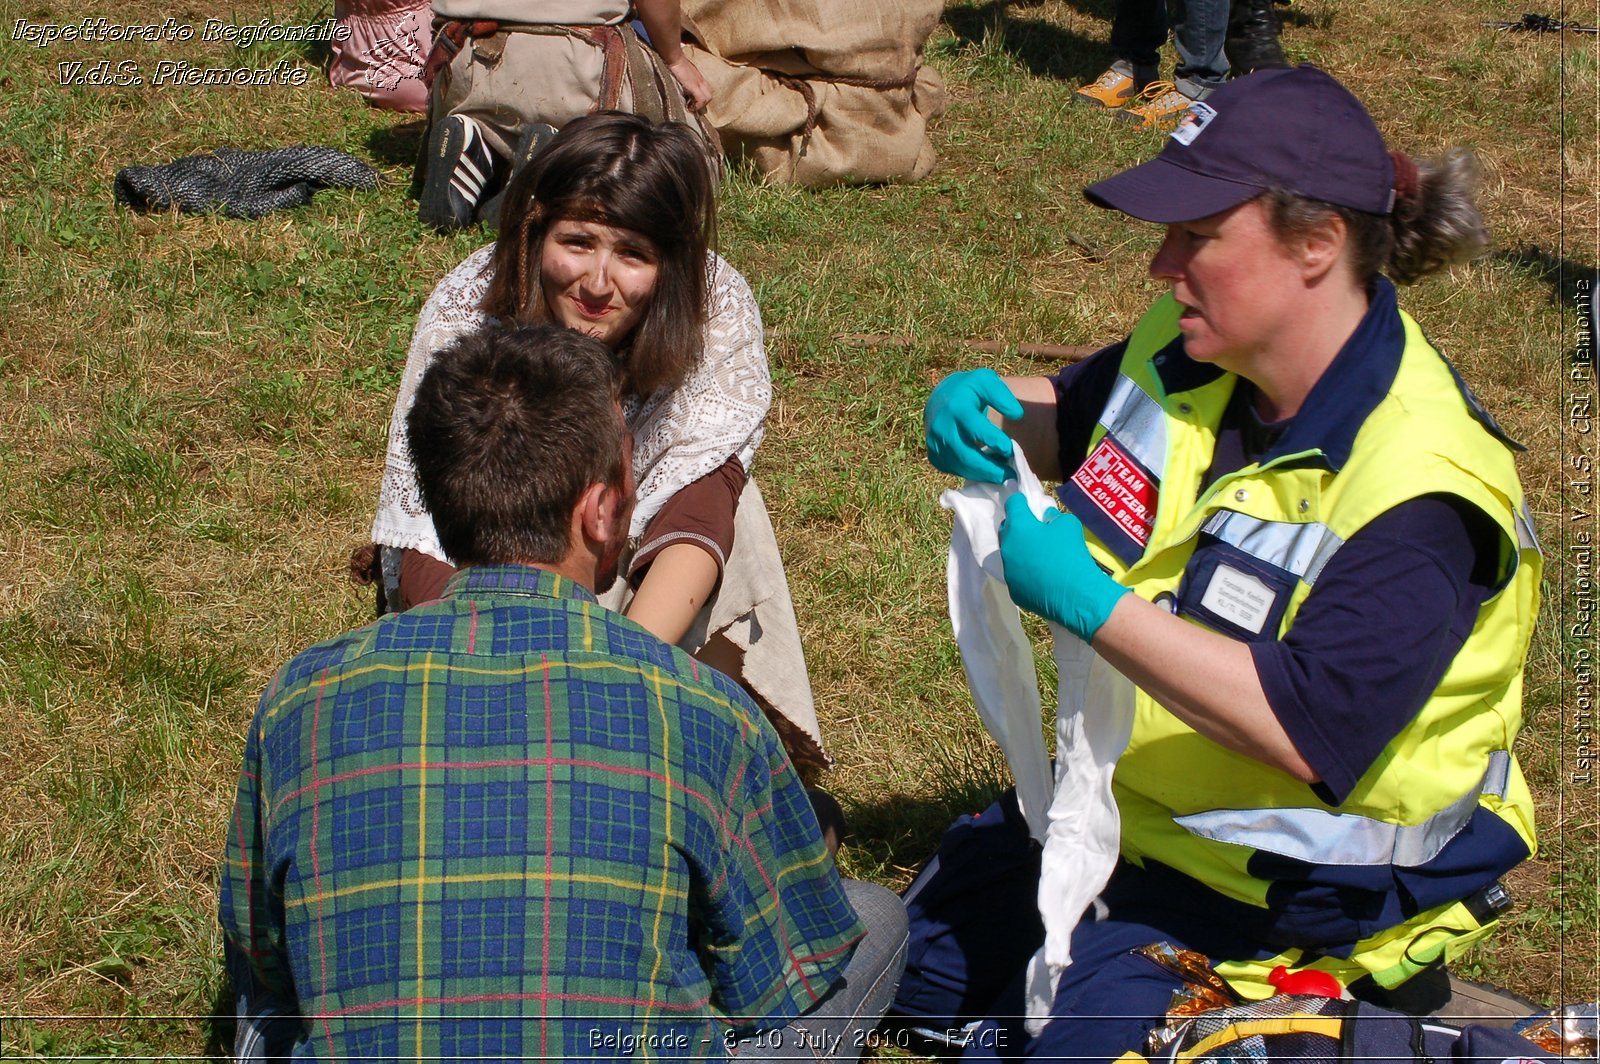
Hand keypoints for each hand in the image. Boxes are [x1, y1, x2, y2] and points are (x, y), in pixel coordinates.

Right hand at [667, 54, 712, 111]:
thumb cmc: (674, 62)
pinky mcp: (695, 86)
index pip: (706, 88)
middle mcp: (701, 79)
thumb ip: (684, 77)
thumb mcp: (681, 71)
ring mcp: (699, 83)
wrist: (674, 57)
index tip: (692, 102)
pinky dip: (696, 106)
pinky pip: (701, 100)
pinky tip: (689, 108)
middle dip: (702, 103)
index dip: (701, 97)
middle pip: (709, 94)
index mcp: (697, 76)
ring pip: (708, 97)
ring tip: (691, 107)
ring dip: (700, 105)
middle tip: (692, 106)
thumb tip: (679, 81)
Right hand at [924, 369, 1023, 482]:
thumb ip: (1002, 396)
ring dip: (983, 474)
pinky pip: (954, 471)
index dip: (994, 440)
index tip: (1010, 449)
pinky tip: (987, 472)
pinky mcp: (934, 456)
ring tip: (1003, 475)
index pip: (976, 427)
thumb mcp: (986, 382)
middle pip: (966, 454)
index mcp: (957, 406)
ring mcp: (935, 443)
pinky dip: (972, 474)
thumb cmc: (969, 390)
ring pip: (960, 466)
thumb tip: (1017, 415)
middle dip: (990, 468)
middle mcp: (942, 426)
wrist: (940, 399)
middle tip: (1010, 474)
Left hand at [999, 495, 1129, 642]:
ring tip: (1039, 556)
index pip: (1013, 505)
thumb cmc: (1071, 554)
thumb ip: (1054, 517)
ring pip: (1011, 554)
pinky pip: (1017, 576)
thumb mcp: (1069, 525)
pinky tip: (1042, 576)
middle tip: (1033, 529)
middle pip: (1007, 530)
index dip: (1020, 501)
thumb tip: (1046, 519)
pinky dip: (1026, 572)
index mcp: (1019, 527)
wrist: (1076, 594)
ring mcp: (1008, 571)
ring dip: (1021, 551)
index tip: (1026, 502)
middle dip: (1018, 526)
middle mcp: (1008, 547)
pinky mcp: (1014, 591)